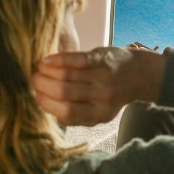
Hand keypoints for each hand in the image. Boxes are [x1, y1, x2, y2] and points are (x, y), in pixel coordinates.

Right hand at [33, 46, 165, 125]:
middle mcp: (102, 96)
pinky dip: (58, 60)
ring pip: (67, 75)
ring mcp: (103, 76)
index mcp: (99, 114)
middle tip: (34, 80)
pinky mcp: (102, 58)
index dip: (48, 105)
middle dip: (43, 86)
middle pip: (64, 92)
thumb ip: (76, 114)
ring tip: (38, 69)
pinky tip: (46, 61)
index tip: (38, 97)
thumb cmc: (110, 94)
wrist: (138, 74)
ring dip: (47, 72)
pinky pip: (76, 59)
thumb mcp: (98, 111)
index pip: (67, 113)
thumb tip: (45, 105)